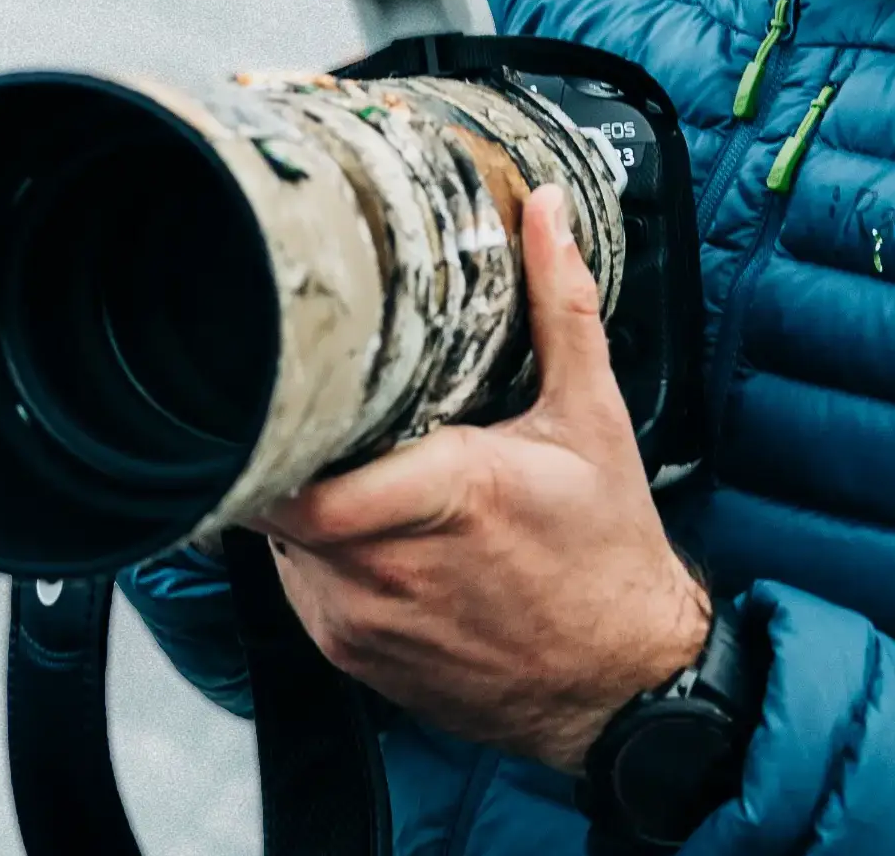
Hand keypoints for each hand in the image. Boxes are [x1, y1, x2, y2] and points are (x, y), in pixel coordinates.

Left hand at [260, 184, 711, 772]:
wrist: (619, 683)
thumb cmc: (607, 554)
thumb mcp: (593, 420)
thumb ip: (561, 308)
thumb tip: (545, 211)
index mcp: (450, 494)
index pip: (306, 476)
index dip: (274, 432)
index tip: (283, 387)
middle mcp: (391, 566)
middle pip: (277, 497)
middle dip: (289, 449)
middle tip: (310, 409)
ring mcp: (361, 619)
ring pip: (279, 542)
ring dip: (300, 503)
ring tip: (345, 466)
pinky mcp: (351, 656)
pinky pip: (298, 588)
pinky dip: (315, 553)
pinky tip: (364, 530)